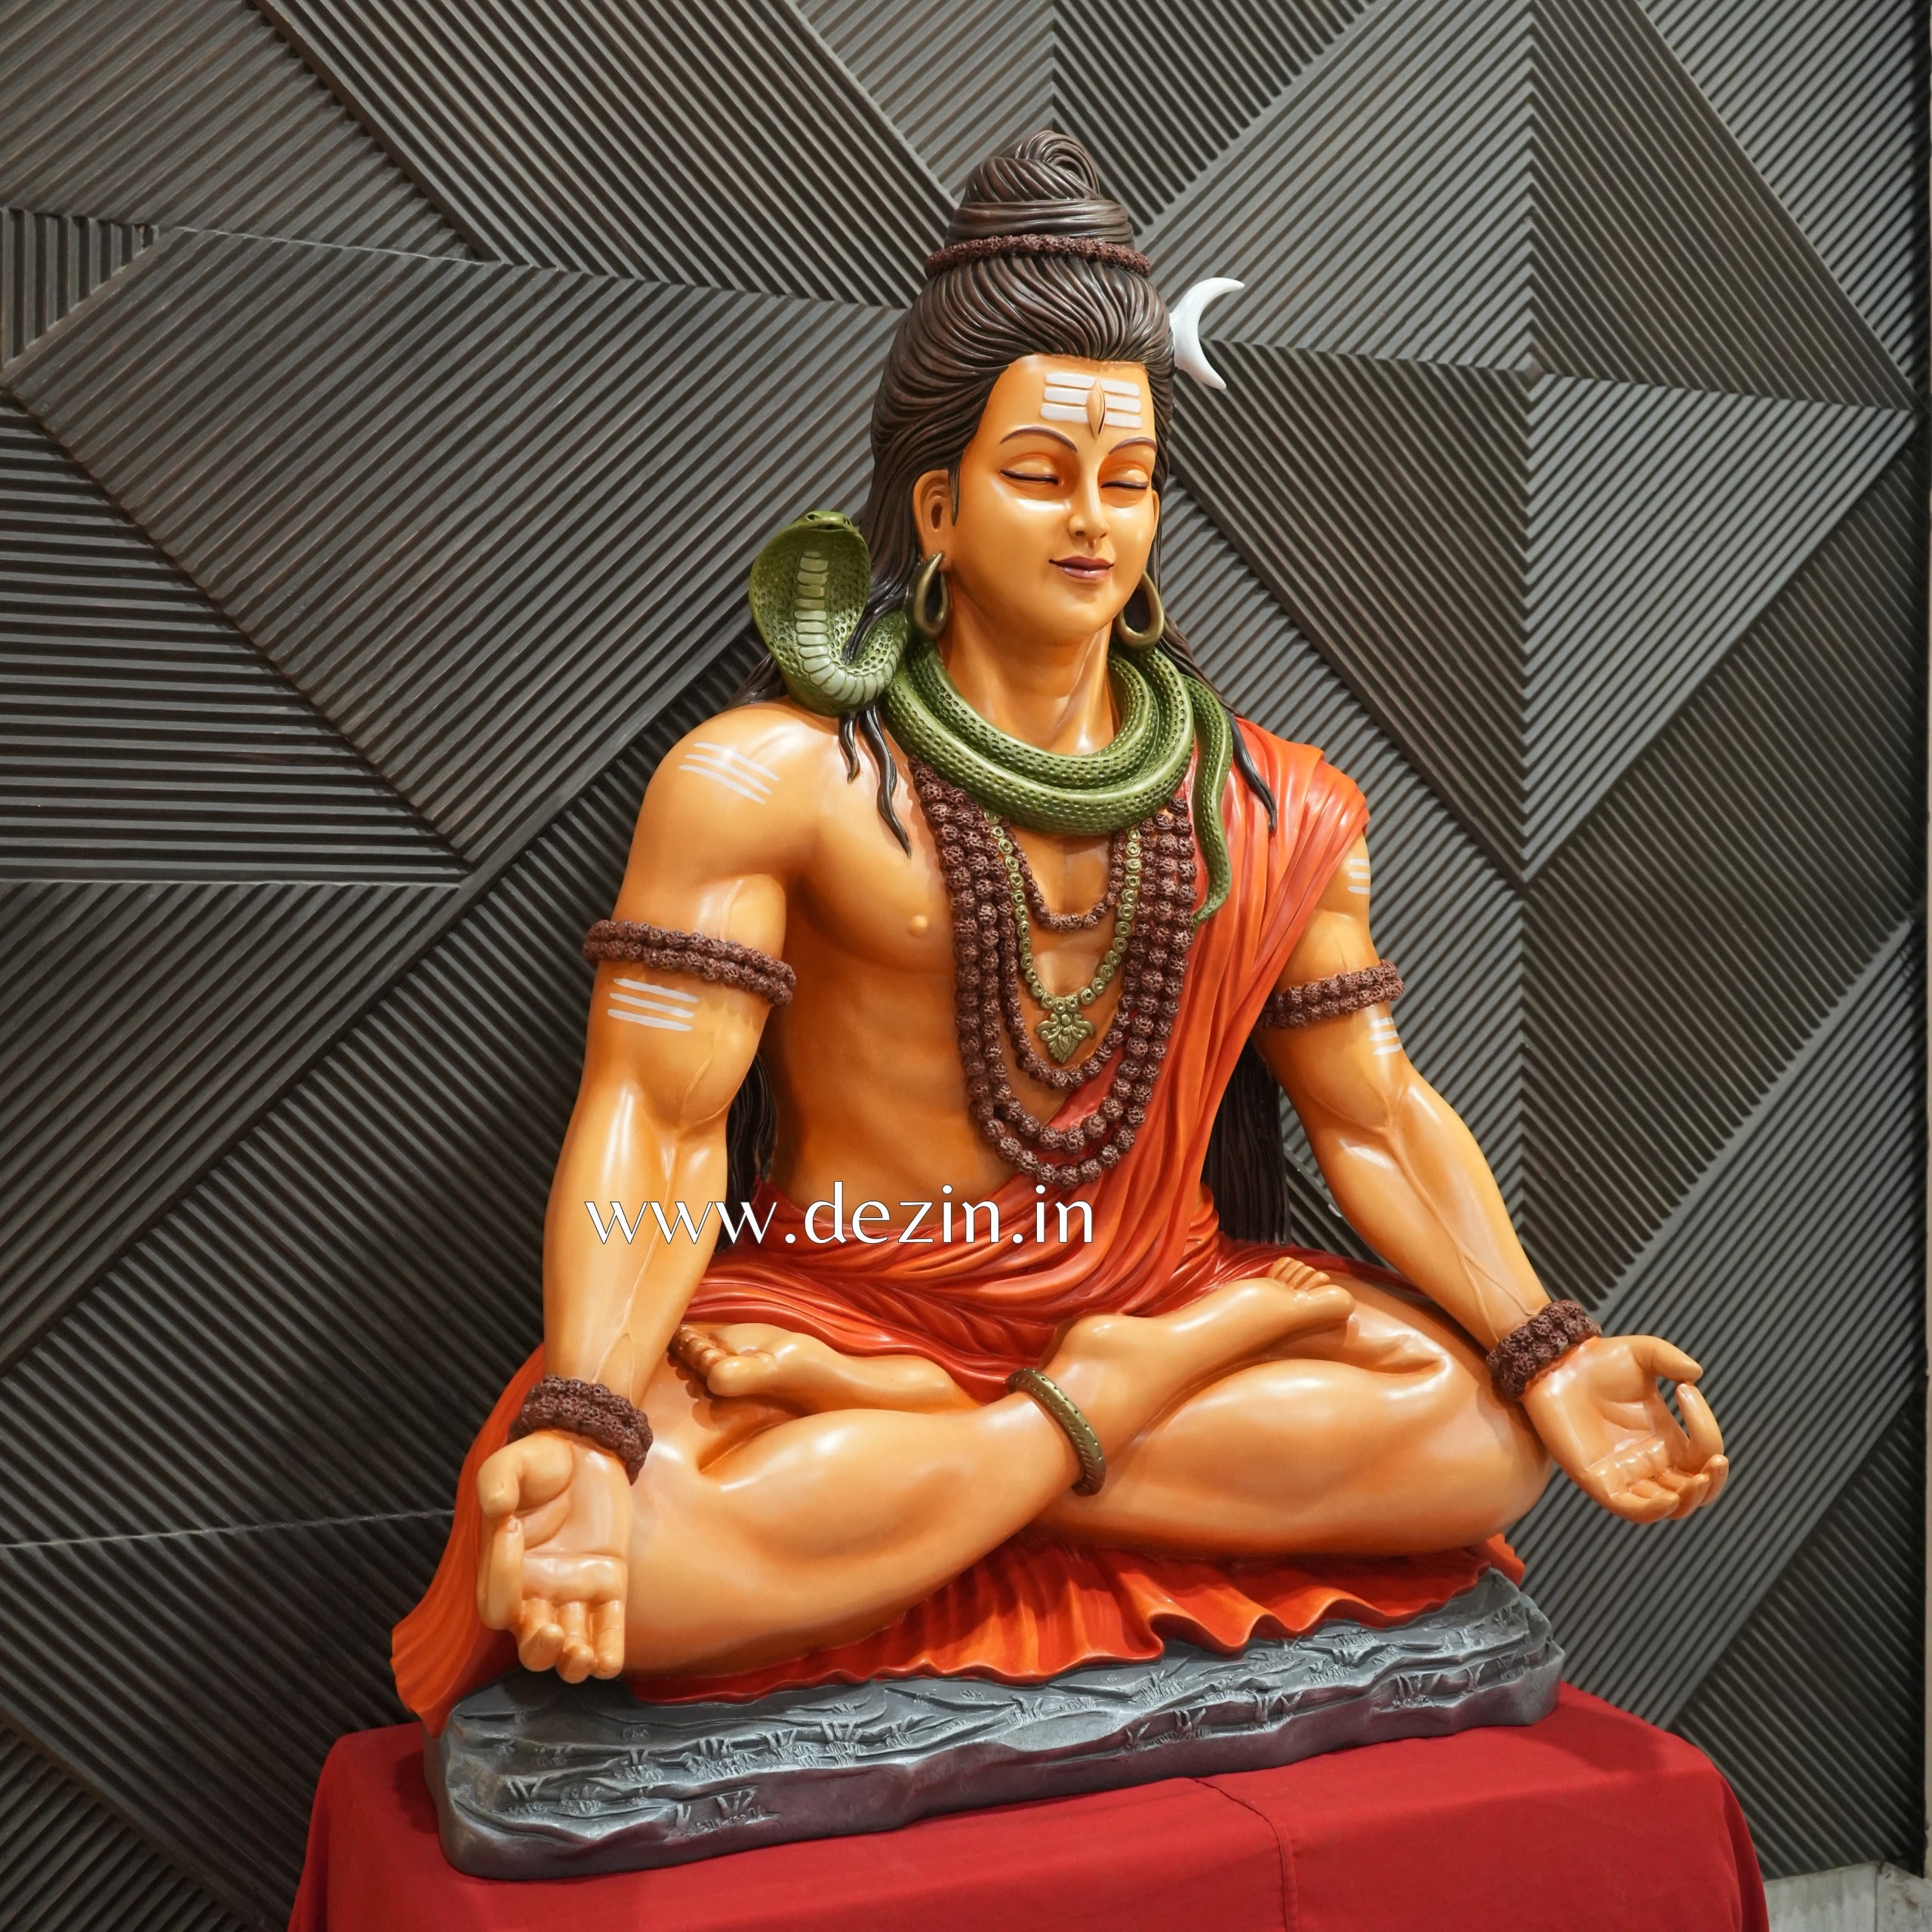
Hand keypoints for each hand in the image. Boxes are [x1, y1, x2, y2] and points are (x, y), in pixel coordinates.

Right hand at [476, 1429, 631, 1680]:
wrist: (587, 1447)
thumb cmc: (542, 1460)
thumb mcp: (512, 1462)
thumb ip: (497, 1482)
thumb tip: (497, 1506)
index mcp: (505, 1571)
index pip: (498, 1603)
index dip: (503, 1581)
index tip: (512, 1531)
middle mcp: (538, 1591)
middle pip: (530, 1643)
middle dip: (538, 1649)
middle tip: (551, 1633)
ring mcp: (575, 1590)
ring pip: (568, 1646)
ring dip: (571, 1661)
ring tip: (578, 1655)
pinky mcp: (609, 1583)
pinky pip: (609, 1629)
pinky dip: (608, 1651)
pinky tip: (606, 1663)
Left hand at [1521, 1335, 1728, 1523]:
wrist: (1555, 1363)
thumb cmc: (1598, 1359)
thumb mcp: (1642, 1353)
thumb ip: (1670, 1359)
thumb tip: (1696, 1374)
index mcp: (1666, 1437)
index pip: (1702, 1453)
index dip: (1707, 1429)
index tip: (1685, 1391)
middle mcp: (1649, 1461)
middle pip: (1695, 1492)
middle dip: (1713, 1482)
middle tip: (1716, 1460)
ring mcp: (1624, 1473)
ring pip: (1670, 1508)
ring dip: (1691, 1499)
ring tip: (1698, 1477)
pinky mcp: (1597, 1481)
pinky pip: (1631, 1510)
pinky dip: (1654, 1510)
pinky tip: (1671, 1496)